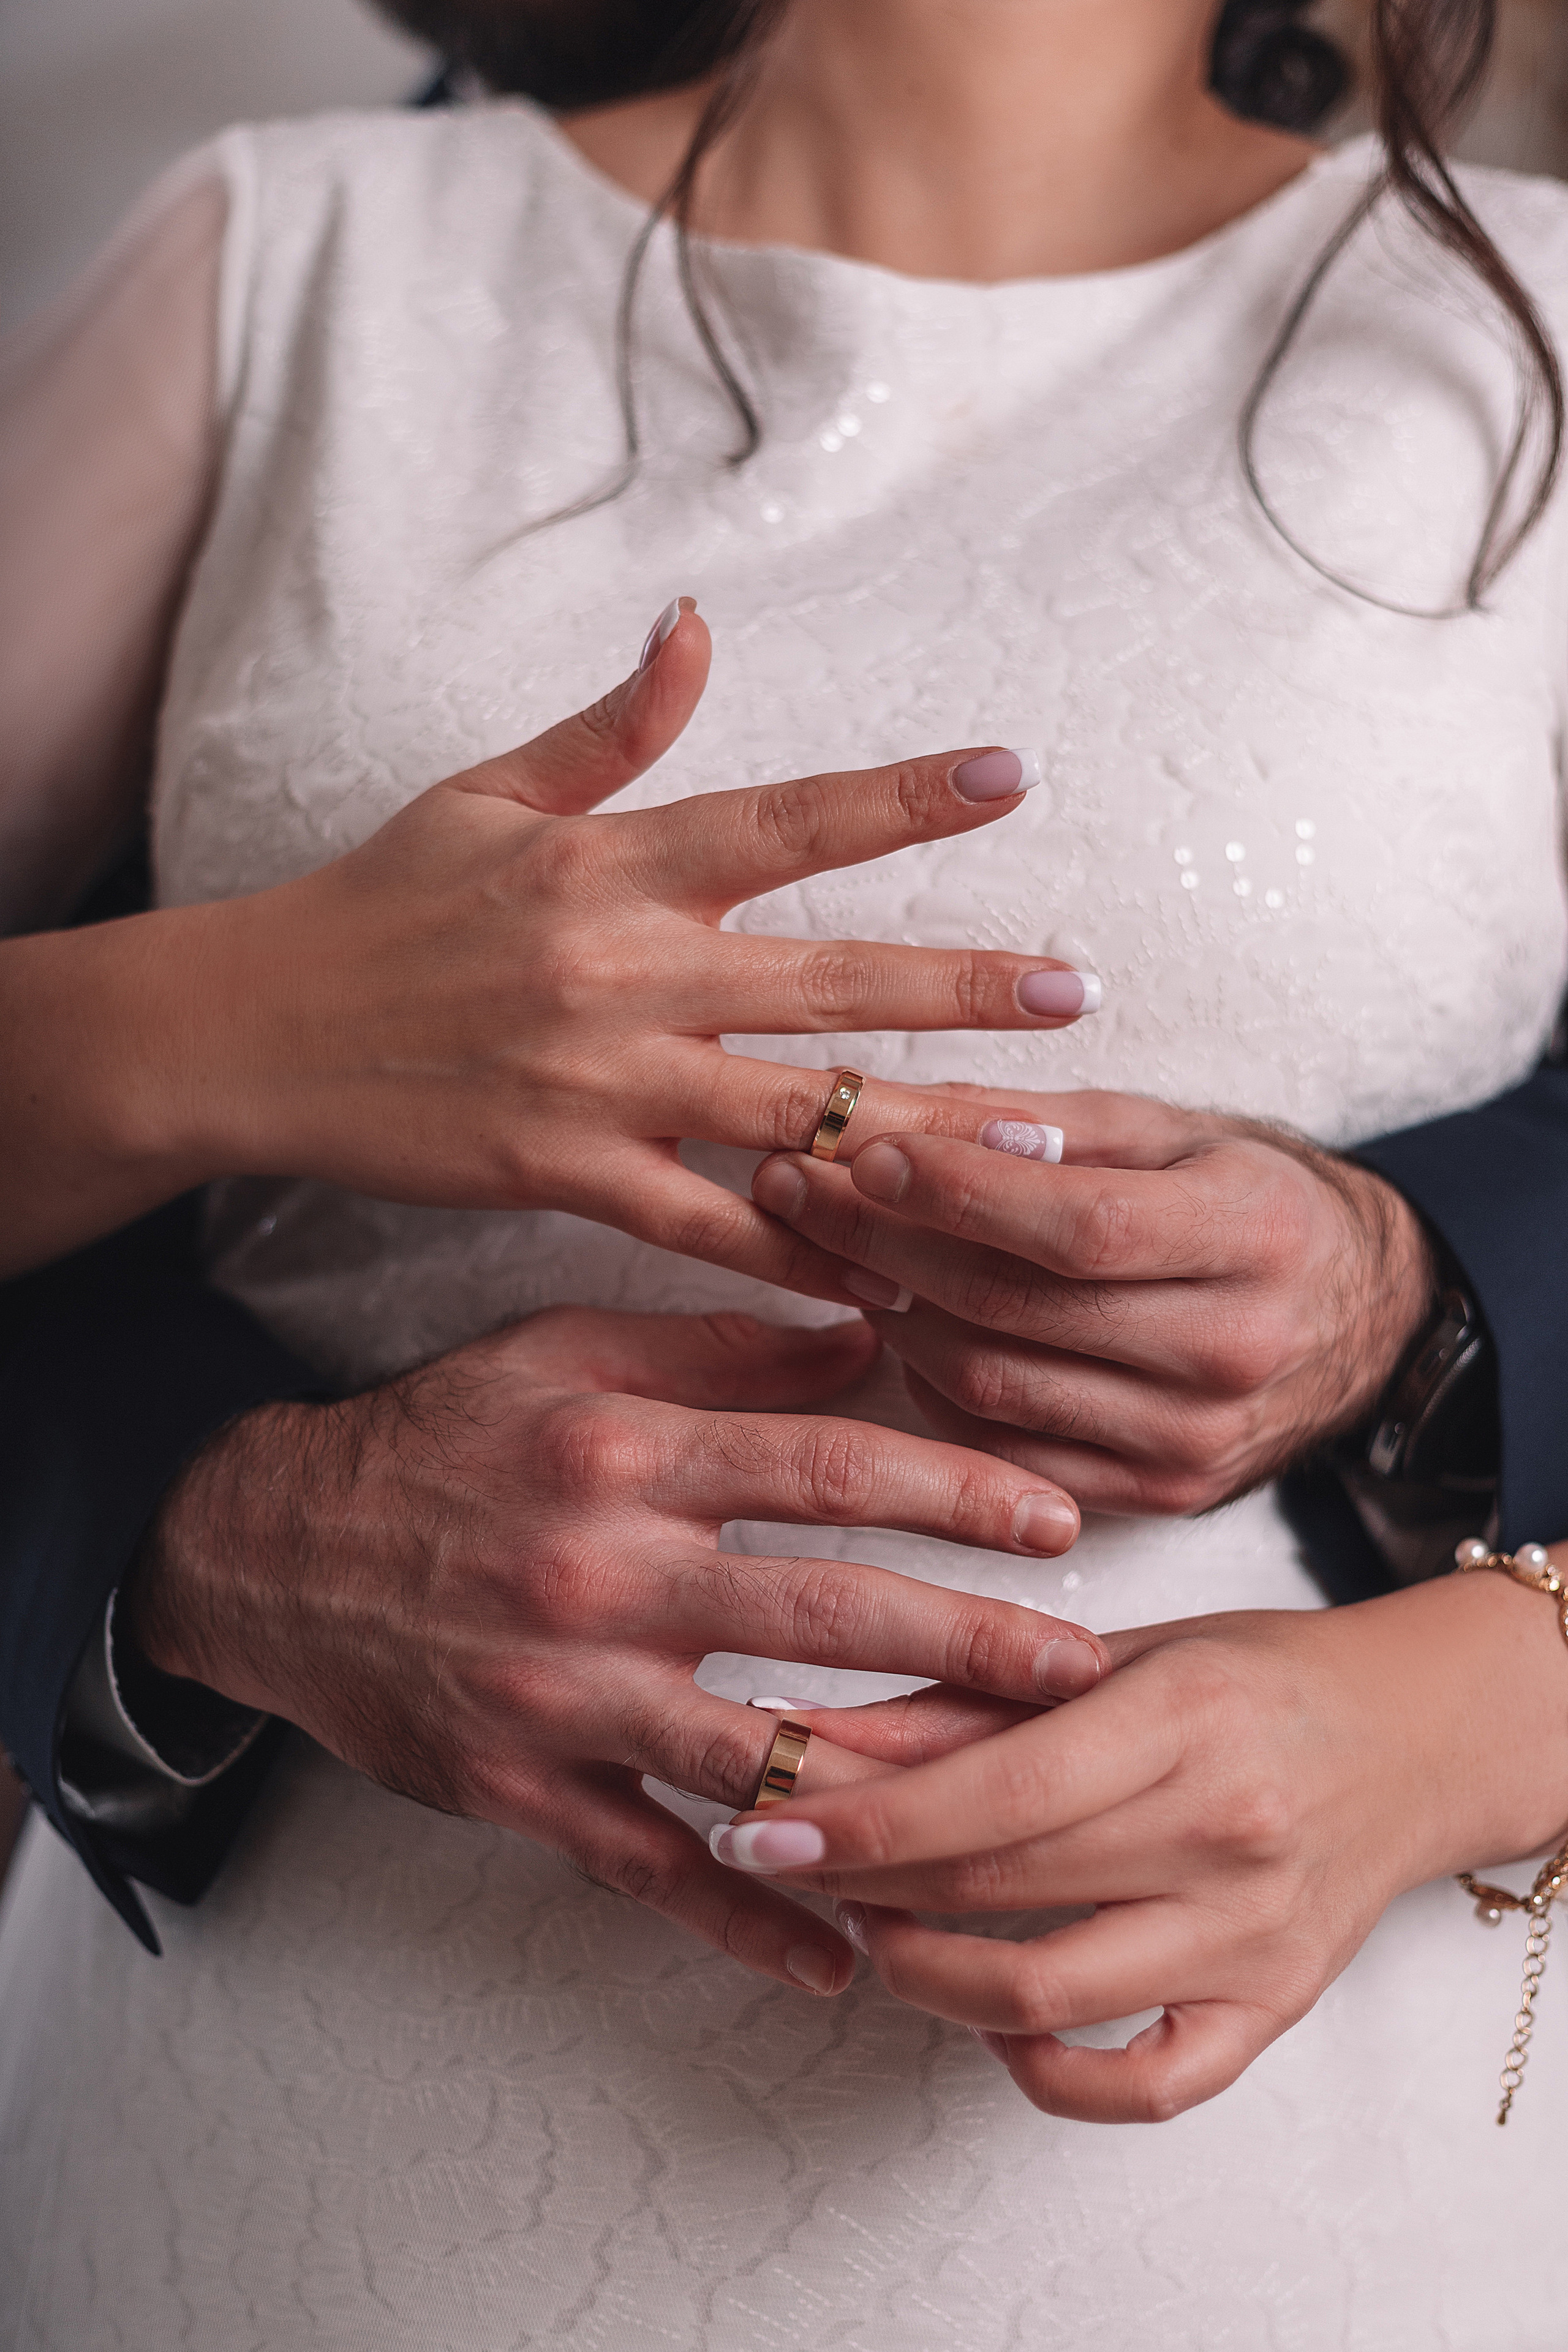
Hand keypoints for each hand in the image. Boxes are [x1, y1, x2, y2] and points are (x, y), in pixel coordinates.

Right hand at [0, 601, 1092, 1278]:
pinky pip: (706, 1223)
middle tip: (1076, 989)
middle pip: (822, 978)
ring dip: (919, 1135)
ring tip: (1033, 1147)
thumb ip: (612, 728)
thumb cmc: (378, 904)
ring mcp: (596, 1080)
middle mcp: (619, 969)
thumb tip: (697, 624)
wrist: (251, 1031)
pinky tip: (886, 1281)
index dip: (902, 799)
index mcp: (610, 864)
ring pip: (789, 1113)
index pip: (784, 821)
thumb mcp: (486, 792)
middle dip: (960, 988)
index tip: (1012, 776)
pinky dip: (797, 1256)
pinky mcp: (564, 1174)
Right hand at [123, 1304, 1102, 1995]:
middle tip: (1087, 1672)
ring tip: (1008, 1808)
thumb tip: (863, 1334)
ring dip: (890, 1788)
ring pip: (753, 1754)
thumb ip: (717, 1350)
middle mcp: (596, 1576)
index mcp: (619, 1453)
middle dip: (969, 1642)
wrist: (271, 1552)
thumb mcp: (563, 1357)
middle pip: (818, 1612)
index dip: (952, 1489)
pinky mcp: (520, 1790)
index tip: (1056, 1519)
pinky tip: (841, 1956)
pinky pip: (649, 1868)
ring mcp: (557, 1695)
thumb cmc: (439, 1440)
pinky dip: (745, 1916)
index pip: (822, 1464)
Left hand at [709, 1560, 1567, 2117]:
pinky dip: (1045, 2070)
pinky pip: (1142, 2087)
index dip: (864, 1822)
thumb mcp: (1118, 1653)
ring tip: (875, 1932)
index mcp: (1182, 1716)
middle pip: (998, 1887)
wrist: (1411, 1735)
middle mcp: (1223, 1830)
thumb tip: (817, 1735)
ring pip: (1046, 1996)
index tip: (764, 1828)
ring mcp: (1250, 1934)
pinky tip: (993, 2019)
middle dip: (861, 1886)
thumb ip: (970, 1700)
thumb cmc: (1251, 1679)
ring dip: (926, 1975)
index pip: (994, 1793)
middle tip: (790, 1865)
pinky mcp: (1270, 2009)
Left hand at [751, 1090, 1436, 1510]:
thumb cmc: (1245, 1201)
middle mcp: (1234, 1350)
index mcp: (1257, 1235)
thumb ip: (1049, 1127)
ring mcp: (1195, 1440)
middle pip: (1016, 1310)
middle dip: (885, 1244)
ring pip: (993, 1385)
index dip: (958, 1192)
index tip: (863, 1151)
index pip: (1079, 1227)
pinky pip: (1004, 1447)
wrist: (1359, 1318)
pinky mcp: (1159, 1494)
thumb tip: (907, 1115)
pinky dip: (933, 1385)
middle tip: (796, 1187)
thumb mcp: (1175, 1131)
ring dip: (891, 1312)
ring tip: (833, 1248)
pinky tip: (901, 1325)